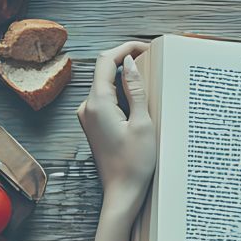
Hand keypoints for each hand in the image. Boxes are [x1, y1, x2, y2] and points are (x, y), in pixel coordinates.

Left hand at [77, 42, 155, 221]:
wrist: (122, 193)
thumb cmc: (135, 163)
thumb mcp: (143, 123)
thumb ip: (136, 90)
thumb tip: (131, 63)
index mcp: (98, 103)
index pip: (106, 60)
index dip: (126, 48)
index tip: (146, 47)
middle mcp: (87, 107)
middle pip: (104, 71)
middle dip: (127, 61)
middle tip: (153, 61)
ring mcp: (88, 117)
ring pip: (106, 85)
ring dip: (125, 78)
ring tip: (150, 81)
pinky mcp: (93, 125)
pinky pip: (106, 100)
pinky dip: (121, 94)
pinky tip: (140, 101)